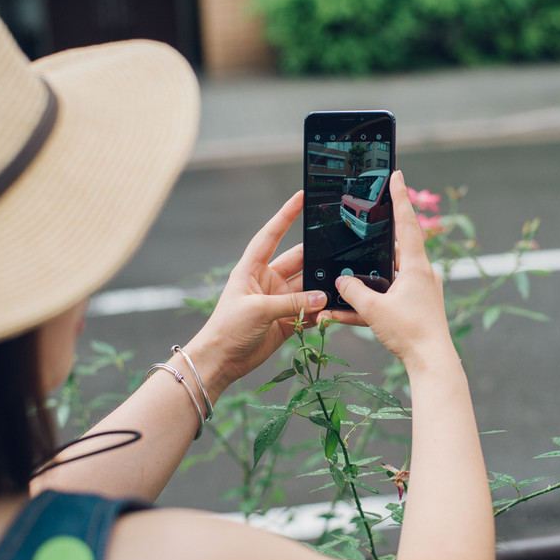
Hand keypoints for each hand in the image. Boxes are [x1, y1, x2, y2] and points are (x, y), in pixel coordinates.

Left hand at [187, 191, 326, 395]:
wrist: (221, 361)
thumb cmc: (227, 329)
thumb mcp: (258, 310)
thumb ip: (292, 302)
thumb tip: (322, 297)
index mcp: (252, 269)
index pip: (271, 235)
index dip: (285, 215)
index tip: (300, 197)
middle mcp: (267, 281)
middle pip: (297, 261)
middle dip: (316, 257)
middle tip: (338, 251)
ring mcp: (278, 300)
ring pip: (307, 287)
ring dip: (321, 288)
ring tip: (339, 286)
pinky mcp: (287, 320)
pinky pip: (309, 310)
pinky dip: (321, 311)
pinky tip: (333, 309)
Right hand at [333, 171, 454, 369]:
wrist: (432, 363)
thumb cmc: (410, 333)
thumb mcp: (374, 310)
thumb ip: (354, 293)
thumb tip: (341, 280)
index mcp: (416, 266)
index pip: (407, 222)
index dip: (399, 197)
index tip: (396, 174)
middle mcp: (421, 273)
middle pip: (396, 246)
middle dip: (378, 236)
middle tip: (366, 217)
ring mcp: (420, 290)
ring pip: (389, 274)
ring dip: (369, 275)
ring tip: (346, 273)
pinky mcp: (416, 307)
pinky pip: (389, 297)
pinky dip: (371, 300)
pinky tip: (343, 314)